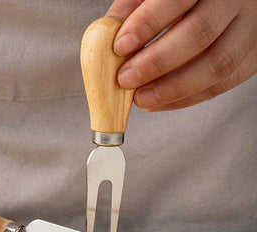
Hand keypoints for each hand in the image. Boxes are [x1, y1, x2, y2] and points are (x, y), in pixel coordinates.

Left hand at [107, 0, 256, 110]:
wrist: (219, 2)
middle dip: (157, 62)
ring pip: (219, 63)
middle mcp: (234, 1)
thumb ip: (132, 10)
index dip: (148, 23)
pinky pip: (224, 83)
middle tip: (126, 79)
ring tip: (142, 99)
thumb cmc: (179, 0)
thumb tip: (107, 39)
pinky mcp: (252, 55)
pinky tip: (161, 103)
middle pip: (200, 33)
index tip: (120, 46)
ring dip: (174, 88)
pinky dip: (188, 99)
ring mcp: (249, 29)